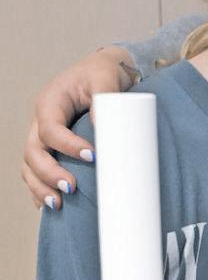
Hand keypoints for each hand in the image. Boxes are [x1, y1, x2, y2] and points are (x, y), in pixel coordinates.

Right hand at [22, 47, 136, 209]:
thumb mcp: (105, 78)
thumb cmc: (104, 73)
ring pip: (29, 165)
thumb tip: (104, 127)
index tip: (92, 157)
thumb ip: (105, 98)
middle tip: (72, 187)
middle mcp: (41, 122)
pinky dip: (40, 190)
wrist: (105, 73)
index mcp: (51, 102)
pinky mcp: (51, 150)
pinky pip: (36, 172)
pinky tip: (50, 206)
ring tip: (57, 204)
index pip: (50, 128)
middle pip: (33, 151)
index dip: (67, 145)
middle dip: (49, 172)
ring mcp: (43, 137)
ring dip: (40, 186)